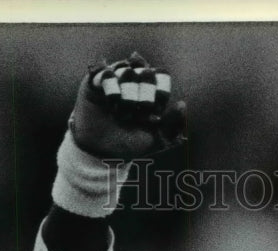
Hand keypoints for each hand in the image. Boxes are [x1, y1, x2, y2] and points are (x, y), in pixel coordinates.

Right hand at [69, 52, 186, 159]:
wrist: (101, 151)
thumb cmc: (130, 145)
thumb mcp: (157, 140)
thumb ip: (173, 126)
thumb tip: (183, 104)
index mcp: (150, 92)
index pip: (161, 76)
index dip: (160, 89)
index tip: (155, 110)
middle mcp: (133, 82)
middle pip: (145, 72)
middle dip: (144, 92)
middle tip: (138, 112)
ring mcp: (114, 79)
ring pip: (126, 71)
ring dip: (127, 93)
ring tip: (122, 112)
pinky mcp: (95, 81)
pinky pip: (106, 73)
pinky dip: (111, 87)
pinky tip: (111, 102)